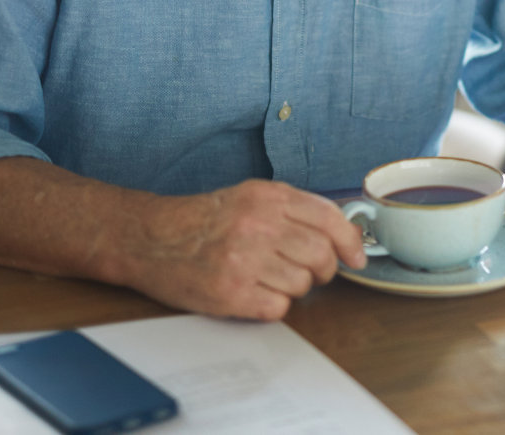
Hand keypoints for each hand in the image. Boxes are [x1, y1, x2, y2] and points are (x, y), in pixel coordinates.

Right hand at [130, 180, 365, 320]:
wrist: (149, 238)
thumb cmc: (203, 221)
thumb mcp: (251, 197)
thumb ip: (295, 210)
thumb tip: (344, 235)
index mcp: (268, 197)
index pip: (329, 218)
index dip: (350, 242)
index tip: (356, 258)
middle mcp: (258, 225)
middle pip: (320, 255)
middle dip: (322, 269)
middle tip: (308, 272)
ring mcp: (243, 259)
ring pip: (302, 284)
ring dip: (293, 287)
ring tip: (268, 278)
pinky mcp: (228, 292)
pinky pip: (278, 307)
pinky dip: (273, 305)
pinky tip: (254, 293)